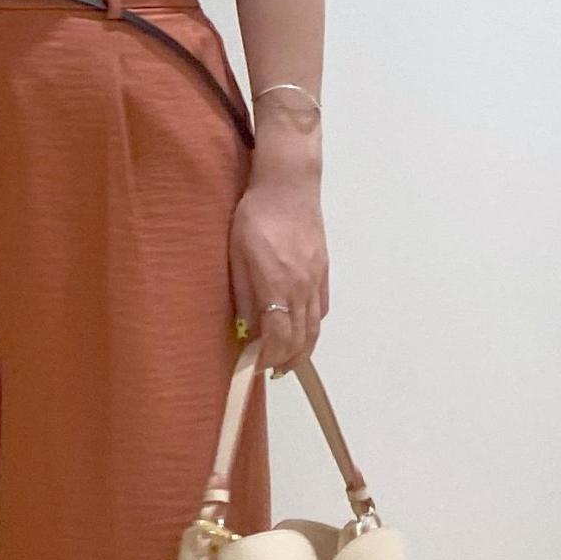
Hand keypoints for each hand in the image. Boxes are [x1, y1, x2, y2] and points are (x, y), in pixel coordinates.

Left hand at [228, 170, 328, 376]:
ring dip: (303, 350)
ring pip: (314, 327)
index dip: (268, 357)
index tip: (256, 367)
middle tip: (272, 372)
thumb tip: (246, 328)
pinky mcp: (323, 271)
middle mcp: (301, 287)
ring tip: (289, 362)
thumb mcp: (237, 256)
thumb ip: (243, 295)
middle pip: (300, 338)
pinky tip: (302, 331)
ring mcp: (316, 280)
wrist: (288, 187)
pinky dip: (312, 327)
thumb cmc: (255, 217)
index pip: (278, 336)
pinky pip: (321, 308)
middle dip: (286, 361)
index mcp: (277, 285)